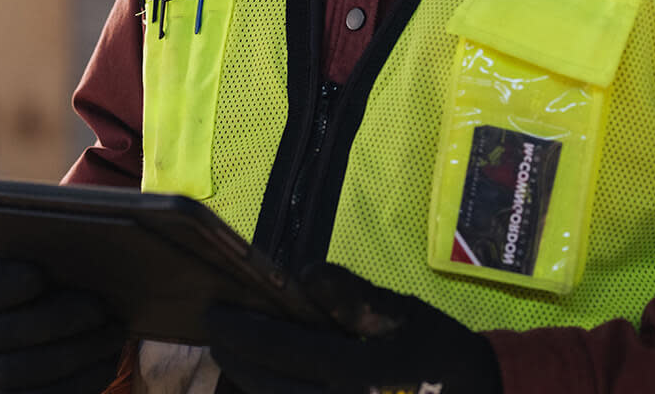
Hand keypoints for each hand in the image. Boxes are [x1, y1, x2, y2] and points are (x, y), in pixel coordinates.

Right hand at [0, 258, 126, 393]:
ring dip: (78, 350)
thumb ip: (61, 255)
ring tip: (113, 332)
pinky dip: (84, 376)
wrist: (74, 326)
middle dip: (59, 320)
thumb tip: (87, 240)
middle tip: (98, 308)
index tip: (39, 276)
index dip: (9, 284)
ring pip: (27, 370)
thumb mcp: (59, 265)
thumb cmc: (66, 283)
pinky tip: (109, 356)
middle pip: (10, 332)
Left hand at [209, 262, 502, 393]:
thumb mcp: (404, 314)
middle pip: (265, 387)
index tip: (214, 313)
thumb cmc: (441, 354)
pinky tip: (275, 384)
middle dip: (236, 360)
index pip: (277, 349)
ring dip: (251, 386)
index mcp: (352, 373)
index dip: (239, 331)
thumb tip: (305, 272)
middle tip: (219, 336)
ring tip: (239, 361)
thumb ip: (354, 296)